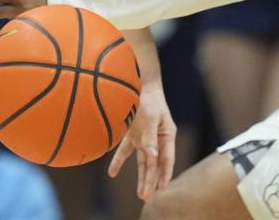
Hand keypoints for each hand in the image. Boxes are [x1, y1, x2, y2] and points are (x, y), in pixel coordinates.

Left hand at [108, 82, 175, 200]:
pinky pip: (126, 151)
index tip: (162, 189)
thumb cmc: (148, 97)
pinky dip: (118, 162)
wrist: (139, 81)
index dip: (165, 174)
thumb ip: (150, 137)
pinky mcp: (133, 134)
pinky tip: (111, 173)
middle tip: (146, 197)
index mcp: (167, 135)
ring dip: (141, 177)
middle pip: (155, 164)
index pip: (167, 159)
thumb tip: (152, 157)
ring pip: (143, 162)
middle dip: (151, 181)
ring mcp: (145, 137)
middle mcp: (157, 139)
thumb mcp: (151, 117)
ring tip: (140, 194)